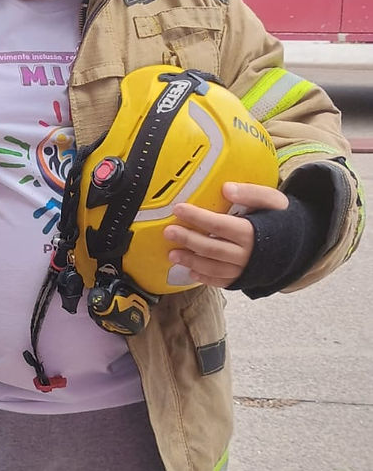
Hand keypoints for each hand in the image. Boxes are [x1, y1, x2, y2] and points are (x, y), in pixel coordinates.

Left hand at [163, 181, 288, 287]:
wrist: (301, 241)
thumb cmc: (281, 217)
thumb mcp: (272, 200)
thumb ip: (251, 193)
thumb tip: (226, 188)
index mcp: (254, 232)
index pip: (220, 225)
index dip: (198, 217)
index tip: (178, 209)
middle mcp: (249, 254)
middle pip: (213, 248)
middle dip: (188, 240)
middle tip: (168, 232)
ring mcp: (246, 270)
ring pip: (214, 268)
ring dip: (191, 262)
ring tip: (172, 254)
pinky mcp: (244, 280)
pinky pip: (222, 282)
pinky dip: (205, 279)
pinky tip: (190, 272)